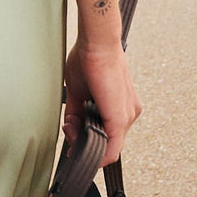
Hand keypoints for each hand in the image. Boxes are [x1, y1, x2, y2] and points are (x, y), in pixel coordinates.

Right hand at [63, 36, 141, 165]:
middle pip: (106, 140)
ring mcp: (127, 115)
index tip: (72, 133)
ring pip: (108, 146)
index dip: (86, 136)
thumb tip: (71, 127)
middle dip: (82, 139)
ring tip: (70, 127)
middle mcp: (128, 111)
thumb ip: (77, 111)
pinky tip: (79, 144)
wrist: (97, 43)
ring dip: (84, 142)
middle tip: (68, 129)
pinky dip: (95, 153)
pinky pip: (112, 149)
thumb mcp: (79, 91)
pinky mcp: (120, 118)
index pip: (106, 131)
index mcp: (120, 104)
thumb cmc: (89, 58)